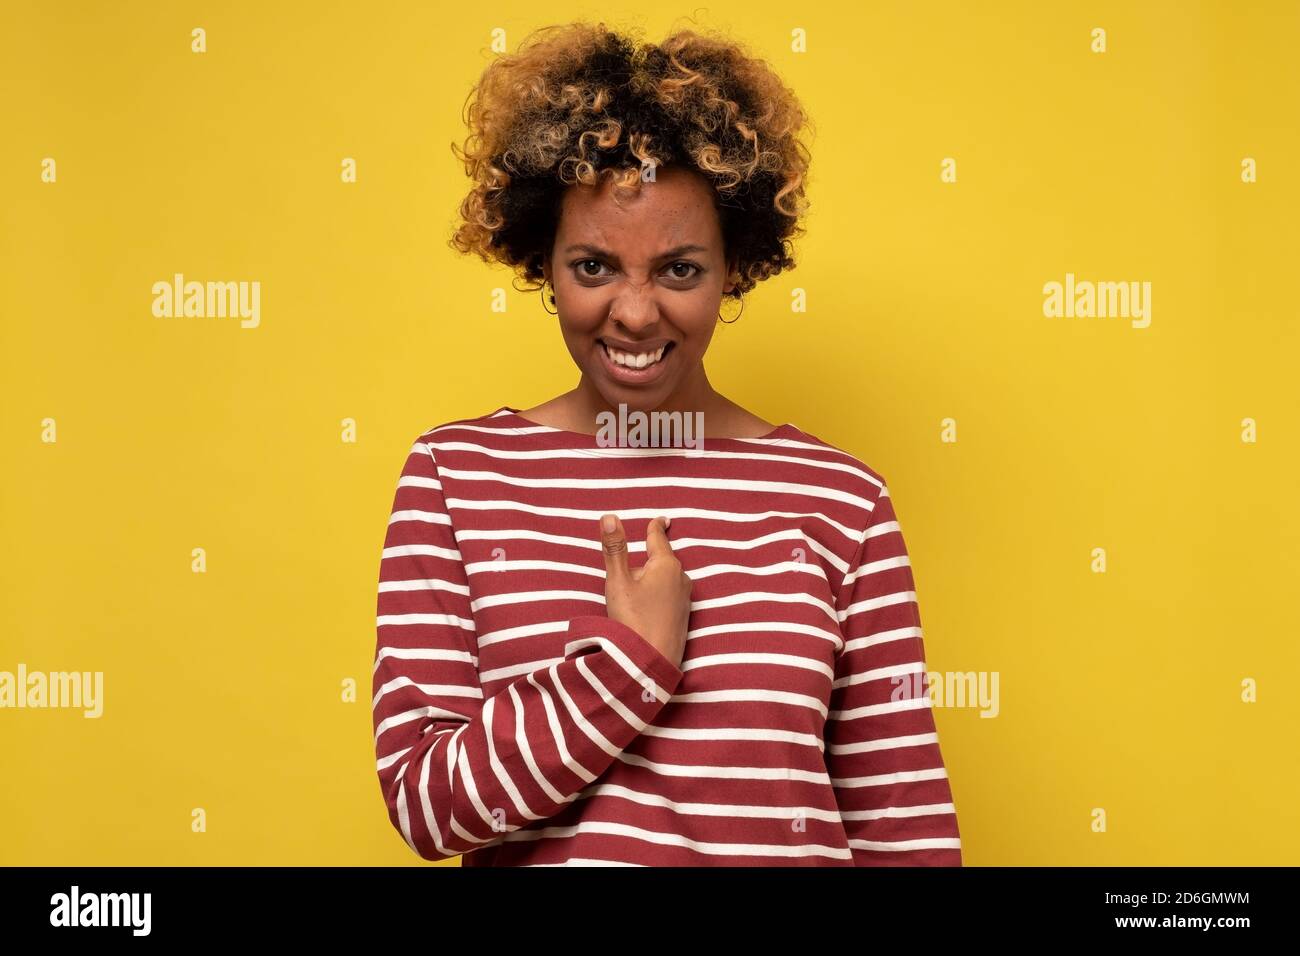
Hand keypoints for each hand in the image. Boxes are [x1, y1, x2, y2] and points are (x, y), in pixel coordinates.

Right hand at [598, 514, 691, 669]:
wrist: (652, 664)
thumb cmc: (634, 621)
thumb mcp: (618, 582)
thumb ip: (614, 548)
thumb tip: (610, 517)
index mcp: (666, 565)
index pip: (658, 537)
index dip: (655, 526)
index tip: (662, 519)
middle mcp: (681, 578)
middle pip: (660, 560)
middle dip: (647, 560)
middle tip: (627, 576)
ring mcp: (685, 598)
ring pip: (665, 579)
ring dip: (651, 580)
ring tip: (633, 597)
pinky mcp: (683, 616)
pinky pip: (668, 595)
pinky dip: (657, 595)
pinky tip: (644, 611)